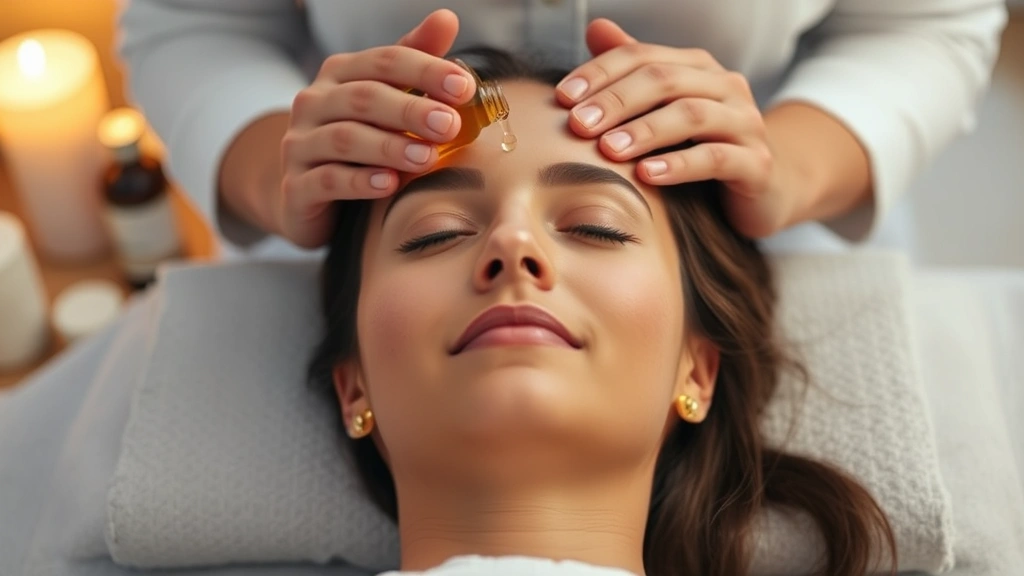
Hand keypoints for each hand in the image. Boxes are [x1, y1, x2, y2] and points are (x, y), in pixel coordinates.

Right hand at [277, 9, 474, 247]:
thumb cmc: (363, 140)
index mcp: (340, 74)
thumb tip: (447, 18)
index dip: (425, 70)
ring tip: (427, 158)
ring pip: (344, 138)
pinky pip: (327, 180)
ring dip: (389, 147)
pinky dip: (360, 181)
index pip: (385, 61)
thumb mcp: (389, 100)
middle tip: (449, 125)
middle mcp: (314, 102)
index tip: (464, 88)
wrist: (315, 197)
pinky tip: (390, 185)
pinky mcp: (296, 187)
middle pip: (364, 97)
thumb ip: (415, 64)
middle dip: (410, 109)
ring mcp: (300, 144)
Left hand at [555, 19, 795, 237]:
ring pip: (691, 115)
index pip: (641, 57)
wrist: (765, 188)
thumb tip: (596, 28)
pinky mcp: (756, 163)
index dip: (599, 74)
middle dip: (616, 101)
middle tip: (578, 125)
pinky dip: (678, 165)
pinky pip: (715, 158)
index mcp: (697, 68)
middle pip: (664, 80)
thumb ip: (633, 72)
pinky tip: (645, 175)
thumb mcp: (665, 109)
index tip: (561, 99)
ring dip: (644, 131)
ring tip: (607, 150)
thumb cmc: (703, 146)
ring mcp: (745, 123)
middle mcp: (725, 86)